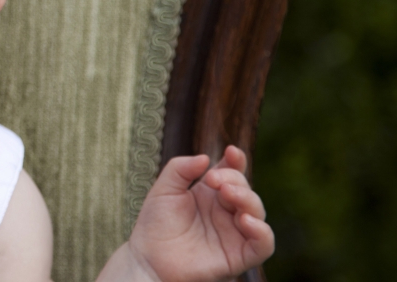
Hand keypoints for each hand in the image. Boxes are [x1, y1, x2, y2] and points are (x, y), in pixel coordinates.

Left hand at [127, 146, 273, 281]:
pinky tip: (245, 220)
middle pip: (244, 189)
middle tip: (213, 180)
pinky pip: (263, 245)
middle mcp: (225, 212)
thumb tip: (206, 157)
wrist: (148, 259)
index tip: (231, 151)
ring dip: (247, 199)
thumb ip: (181, 168)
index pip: (232, 173)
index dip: (236, 161)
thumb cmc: (155, 225)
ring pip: (257, 212)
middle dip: (234, 179)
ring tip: (227, 193)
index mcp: (210, 194)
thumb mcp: (164, 188)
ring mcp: (233, 233)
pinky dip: (262, 231)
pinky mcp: (238, 256)